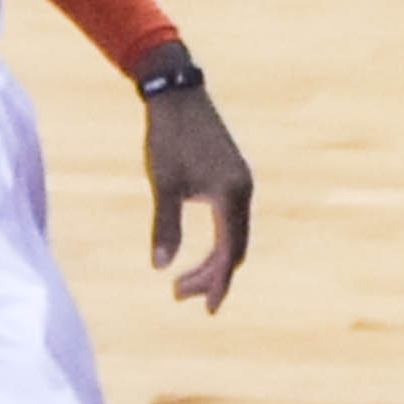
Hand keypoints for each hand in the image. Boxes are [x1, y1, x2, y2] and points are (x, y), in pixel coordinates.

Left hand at [141, 81, 252, 309]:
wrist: (177, 94)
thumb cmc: (168, 137)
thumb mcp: (163, 183)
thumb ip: (165, 225)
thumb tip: (160, 266)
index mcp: (230, 195)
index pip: (228, 253)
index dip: (216, 283)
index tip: (204, 309)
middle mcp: (242, 190)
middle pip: (234, 249)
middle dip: (210, 277)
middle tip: (178, 295)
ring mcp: (240, 182)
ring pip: (234, 235)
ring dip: (213, 260)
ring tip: (181, 279)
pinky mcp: (232, 174)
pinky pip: (232, 220)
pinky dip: (218, 241)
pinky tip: (198, 247)